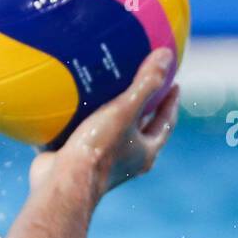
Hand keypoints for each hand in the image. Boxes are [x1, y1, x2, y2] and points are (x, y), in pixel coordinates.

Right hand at [28, 48, 179, 198]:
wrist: (63, 182)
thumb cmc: (99, 149)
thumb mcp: (125, 110)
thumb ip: (145, 83)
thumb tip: (167, 55)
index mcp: (145, 151)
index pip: (165, 122)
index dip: (171, 103)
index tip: (174, 84)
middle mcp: (127, 160)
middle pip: (142, 130)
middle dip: (144, 109)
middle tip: (144, 86)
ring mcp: (103, 164)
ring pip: (113, 135)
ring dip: (112, 116)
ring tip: (107, 92)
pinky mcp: (78, 163)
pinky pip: (84, 138)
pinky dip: (82, 124)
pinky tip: (72, 109)